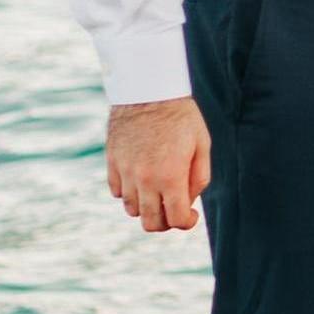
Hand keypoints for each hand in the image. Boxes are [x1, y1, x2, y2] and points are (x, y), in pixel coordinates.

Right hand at [106, 97, 211, 232]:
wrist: (148, 90)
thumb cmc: (181, 116)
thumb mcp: (202, 145)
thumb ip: (198, 178)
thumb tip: (189, 201)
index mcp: (170, 176)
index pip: (175, 220)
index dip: (186, 223)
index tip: (191, 214)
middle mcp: (145, 179)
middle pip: (150, 223)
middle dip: (165, 222)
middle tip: (174, 209)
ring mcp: (125, 171)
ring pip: (131, 210)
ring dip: (146, 207)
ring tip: (158, 192)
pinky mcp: (111, 162)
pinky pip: (117, 191)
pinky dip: (128, 192)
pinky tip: (140, 179)